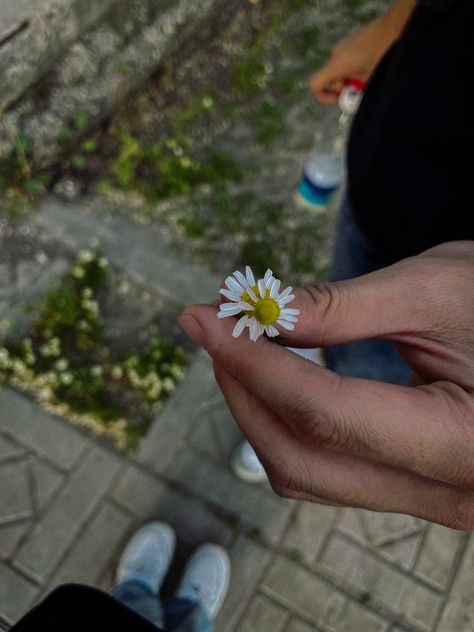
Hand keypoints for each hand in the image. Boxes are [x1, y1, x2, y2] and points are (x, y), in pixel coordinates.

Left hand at [180, 242, 473, 529]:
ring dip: (260, 409)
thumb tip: (254, 313)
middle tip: (216, 329)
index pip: (326, 413)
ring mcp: (432, 499)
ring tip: (241, 347)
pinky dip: (291, 422)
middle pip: (303, 459)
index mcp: (468, 442)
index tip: (205, 319)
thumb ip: (339, 308)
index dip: (255, 363)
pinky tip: (278, 376)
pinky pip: (331, 468)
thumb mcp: (435, 289)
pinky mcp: (416, 487)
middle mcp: (451, 493)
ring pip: (309, 473)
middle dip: (245, 390)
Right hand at [310, 16, 400, 103]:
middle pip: (331, 79)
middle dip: (344, 88)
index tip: (339, 99)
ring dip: (350, 78)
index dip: (323, 97)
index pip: (315, 85)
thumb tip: (353, 101)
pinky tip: (369, 66)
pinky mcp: (350, 43)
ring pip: (340, 71)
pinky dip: (353, 68)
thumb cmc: (382, 54)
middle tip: (360, 90)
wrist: (393, 27)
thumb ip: (356, 92)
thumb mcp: (369, 79)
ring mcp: (342, 47)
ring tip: (368, 76)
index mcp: (337, 65)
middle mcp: (335, 55)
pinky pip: (346, 61)